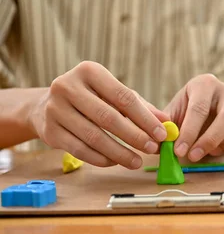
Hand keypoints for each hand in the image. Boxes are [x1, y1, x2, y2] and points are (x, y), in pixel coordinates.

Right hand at [28, 61, 169, 168]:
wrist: (46, 106)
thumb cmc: (92, 98)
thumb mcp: (114, 95)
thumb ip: (141, 107)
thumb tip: (167, 122)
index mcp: (89, 71)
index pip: (123, 97)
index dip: (145, 118)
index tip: (161, 134)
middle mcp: (67, 86)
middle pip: (108, 117)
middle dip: (134, 136)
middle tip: (152, 149)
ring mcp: (55, 109)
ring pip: (94, 137)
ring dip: (120, 152)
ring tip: (137, 161)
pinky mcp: (49, 131)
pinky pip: (80, 150)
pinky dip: (101, 159)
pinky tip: (116, 162)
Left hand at [164, 74, 223, 161]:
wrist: (200, 110)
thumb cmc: (185, 114)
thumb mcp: (171, 115)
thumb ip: (165, 126)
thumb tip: (160, 142)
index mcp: (204, 83)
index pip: (199, 108)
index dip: (189, 132)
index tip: (179, 151)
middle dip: (211, 140)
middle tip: (195, 156)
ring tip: (212, 152)